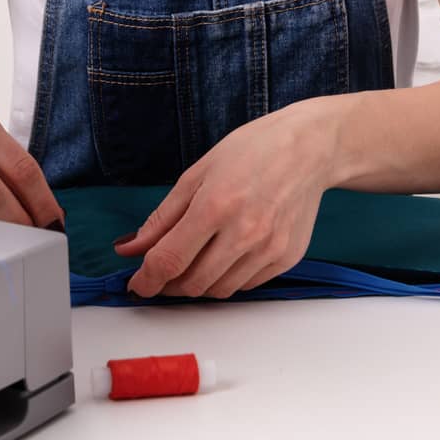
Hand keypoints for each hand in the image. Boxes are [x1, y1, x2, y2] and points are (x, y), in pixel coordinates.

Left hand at [114, 99, 339, 299]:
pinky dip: (227, 278)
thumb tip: (131, 248)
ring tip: (194, 260)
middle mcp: (244, 233)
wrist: (308, 149)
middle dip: (169, 284)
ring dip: (198, 284)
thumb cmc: (253, 151)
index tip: (137, 284)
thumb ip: (162, 217)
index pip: (169, 260)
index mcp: (215, 206)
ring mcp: (268, 249)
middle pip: (192, 283)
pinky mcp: (286, 258)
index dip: (146, 280)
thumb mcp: (198, 173)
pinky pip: (246, 285)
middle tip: (162, 272)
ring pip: (219, 290)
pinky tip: (225, 255)